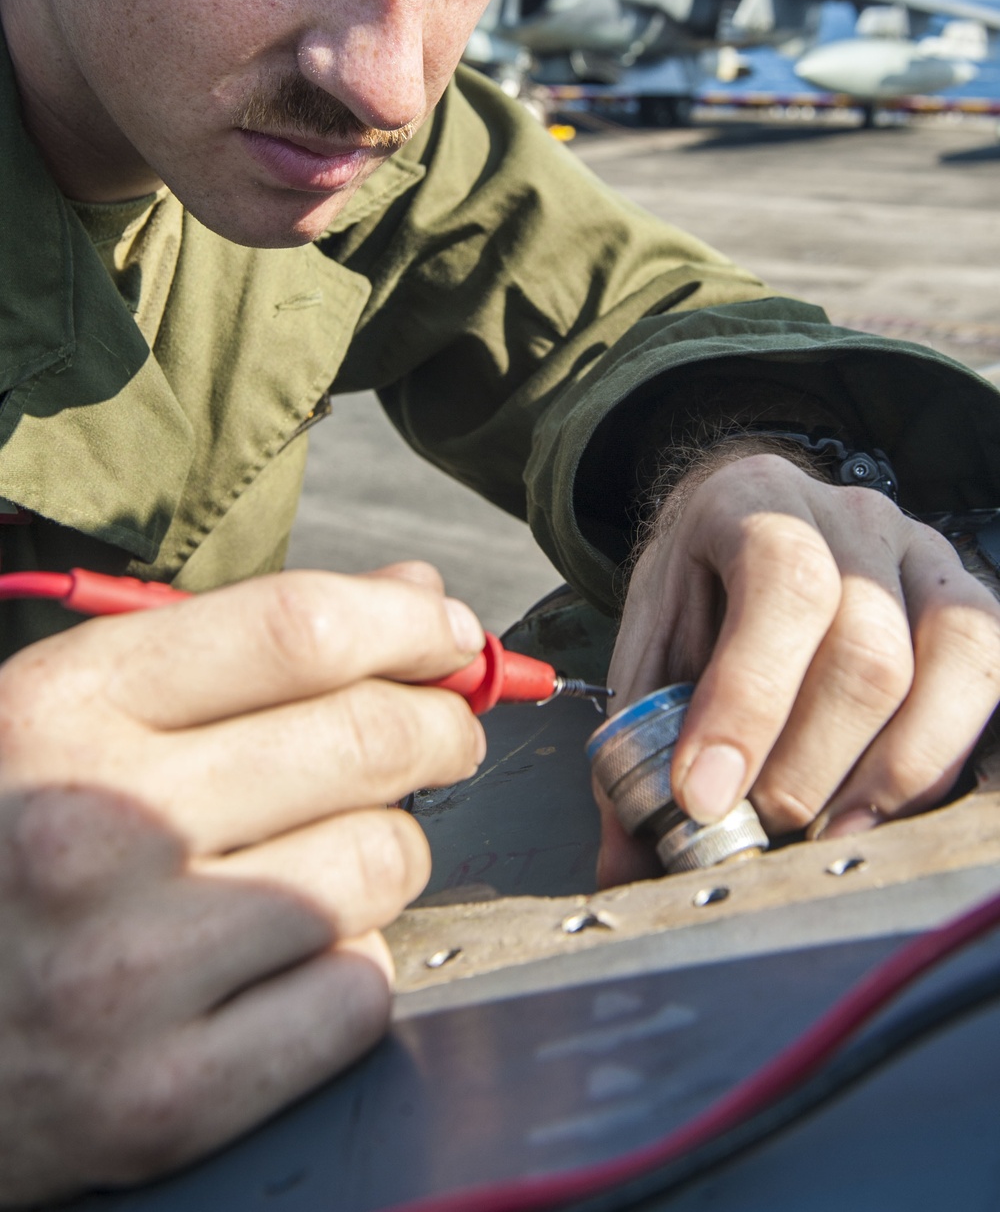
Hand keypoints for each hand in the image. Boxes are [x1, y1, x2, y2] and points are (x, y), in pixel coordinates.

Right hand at [0, 564, 484, 1205]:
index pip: (297, 630)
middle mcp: (95, 830)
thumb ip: (238, 644)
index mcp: (60, 712)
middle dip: (438, 727)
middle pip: (366, 740)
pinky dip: (354, 966)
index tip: (447, 635)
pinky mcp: (163, 1098)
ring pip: (381, 864)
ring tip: (333, 855)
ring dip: (387, 850)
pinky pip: (358, 994)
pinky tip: (293, 957)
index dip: (409, 623)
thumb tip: (414, 596)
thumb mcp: (67, 714)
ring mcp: (128, 972)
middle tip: (441, 734)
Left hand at [599, 450, 999, 887]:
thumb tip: (627, 856)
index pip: (783, 584)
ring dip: (883, 779)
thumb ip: (636, 737)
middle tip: (756, 828)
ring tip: (819, 836)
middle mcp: (855, 518)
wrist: (747, 536)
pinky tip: (876, 813)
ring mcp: (926, 558)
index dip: (749, 699)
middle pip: (868, 649)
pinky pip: (987, 686)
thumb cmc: (700, 596)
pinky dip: (935, 769)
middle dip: (806, 767)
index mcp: (756, 500)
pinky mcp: (972, 608)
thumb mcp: (650, 645)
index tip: (705, 795)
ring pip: (949, 668)